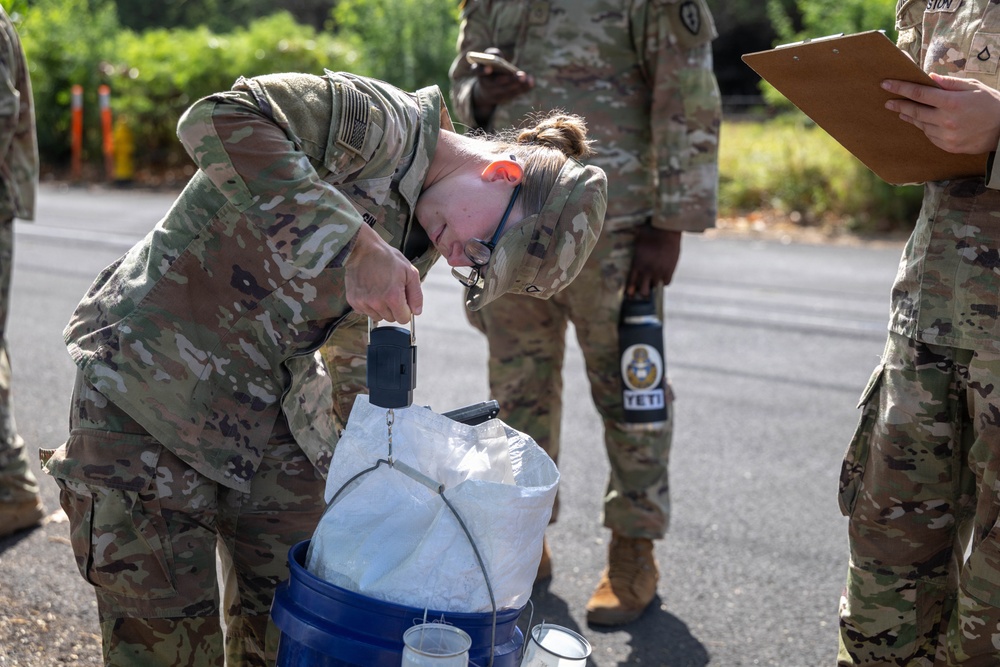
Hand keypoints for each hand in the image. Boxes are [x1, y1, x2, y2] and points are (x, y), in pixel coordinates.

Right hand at [344, 224, 422, 322]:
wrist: (362, 249)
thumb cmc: (387, 258)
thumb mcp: (409, 272)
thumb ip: (416, 294)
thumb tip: (416, 312)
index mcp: (393, 297)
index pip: (403, 319)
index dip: (405, 309)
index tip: (402, 299)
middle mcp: (377, 303)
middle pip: (390, 319)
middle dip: (393, 308)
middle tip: (390, 290)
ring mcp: (363, 303)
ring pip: (377, 317)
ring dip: (380, 307)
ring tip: (379, 289)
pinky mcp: (353, 301)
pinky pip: (365, 312)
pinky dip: (368, 305)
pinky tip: (370, 290)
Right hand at [470, 48, 532, 124]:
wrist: (487, 89)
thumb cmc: (490, 67)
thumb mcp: (489, 58)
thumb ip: (492, 54)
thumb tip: (498, 57)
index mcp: (479, 72)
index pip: (477, 71)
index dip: (482, 70)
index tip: (489, 68)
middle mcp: (485, 85)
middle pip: (496, 84)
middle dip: (509, 80)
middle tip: (521, 75)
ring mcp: (494, 94)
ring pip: (506, 91)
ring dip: (518, 85)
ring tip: (527, 78)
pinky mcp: (503, 98)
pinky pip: (513, 94)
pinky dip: (523, 88)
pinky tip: (531, 82)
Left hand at [627, 227, 681, 297]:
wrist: (665, 230)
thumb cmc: (649, 231)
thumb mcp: (636, 241)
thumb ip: (633, 250)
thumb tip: (624, 241)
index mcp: (637, 264)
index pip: (631, 282)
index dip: (630, 290)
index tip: (630, 294)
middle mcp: (647, 270)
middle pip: (643, 291)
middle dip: (643, 291)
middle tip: (644, 289)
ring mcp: (658, 271)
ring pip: (655, 287)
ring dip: (654, 284)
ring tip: (654, 280)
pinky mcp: (669, 270)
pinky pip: (666, 283)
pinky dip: (665, 281)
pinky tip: (664, 277)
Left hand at [882, 74, 999, 154]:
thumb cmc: (991, 103)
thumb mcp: (974, 87)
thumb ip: (950, 83)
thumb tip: (929, 77)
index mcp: (952, 102)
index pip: (919, 94)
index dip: (901, 88)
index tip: (886, 84)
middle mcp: (946, 120)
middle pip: (915, 111)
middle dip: (899, 105)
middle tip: (888, 102)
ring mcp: (946, 136)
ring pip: (921, 125)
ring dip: (911, 117)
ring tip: (903, 111)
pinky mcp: (947, 146)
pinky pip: (929, 136)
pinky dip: (924, 128)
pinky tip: (922, 122)